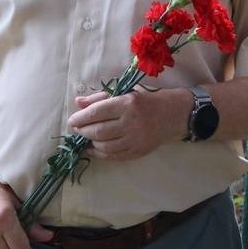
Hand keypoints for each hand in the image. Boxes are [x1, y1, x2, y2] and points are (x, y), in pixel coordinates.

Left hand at [68, 88, 187, 159]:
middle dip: (83, 131)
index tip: (72, 120)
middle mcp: (131, 122)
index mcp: (127, 103)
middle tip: (77, 129)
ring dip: (90, 142)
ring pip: (104, 146)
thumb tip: (78, 103)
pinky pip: (114, 156)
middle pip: (98, 131)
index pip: (97, 112)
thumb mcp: (126, 92)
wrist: (175, 114)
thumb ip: (101, 97)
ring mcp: (135, 139)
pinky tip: (93, 149)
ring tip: (86, 137)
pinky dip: (100, 154)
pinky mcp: (138, 151)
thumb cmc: (148, 99)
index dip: (80, 118)